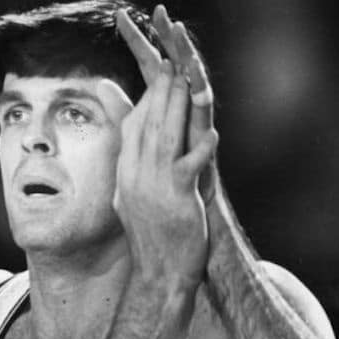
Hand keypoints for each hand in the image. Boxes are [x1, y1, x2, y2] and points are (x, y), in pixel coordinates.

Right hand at [99, 65, 218, 289]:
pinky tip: (212, 134)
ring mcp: (153, 186)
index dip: (145, 100)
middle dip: (159, 93)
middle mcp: (135, 176)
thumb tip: (126, 152)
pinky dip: (201, 149)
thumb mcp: (131, 200)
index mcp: (126, 174)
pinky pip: (189, 166)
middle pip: (148, 125)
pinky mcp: (176, 198)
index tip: (155, 77)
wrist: (159, 272)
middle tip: (170, 66)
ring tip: (186, 83)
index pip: (132, 129)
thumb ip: (131, 170)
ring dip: (177, 108)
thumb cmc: (152, 237)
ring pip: (165, 137)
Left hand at [117, 5, 218, 201]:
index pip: (147, 62)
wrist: (182, 198)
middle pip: (172, 61)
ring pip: (191, 78)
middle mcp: (182, 102)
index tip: (119, 16)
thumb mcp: (137, 131)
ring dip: (186, 55)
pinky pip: (203, 110)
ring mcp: (194, 115)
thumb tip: (102, 85)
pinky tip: (194, 78)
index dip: (134, 40)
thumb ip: (122, 106)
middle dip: (166, 36)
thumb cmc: (166, 162)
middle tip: (160, 11)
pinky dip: (200, 94)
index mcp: (163, 100)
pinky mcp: (203, 133)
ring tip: (179, 33)